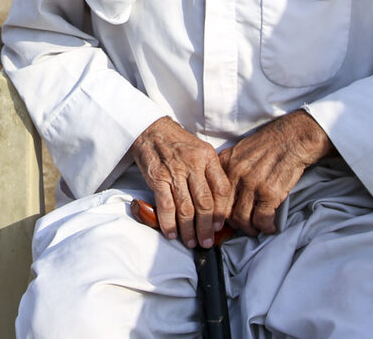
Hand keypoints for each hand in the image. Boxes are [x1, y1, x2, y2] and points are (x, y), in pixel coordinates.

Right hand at [128, 117, 232, 248]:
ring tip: (191, 242)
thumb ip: (211, 172)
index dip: (222, 212)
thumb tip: (219, 202)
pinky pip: (166, 205)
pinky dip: (169, 223)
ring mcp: (174, 172)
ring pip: (186, 208)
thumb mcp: (201, 149)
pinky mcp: (157, 178)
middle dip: (206, 228)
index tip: (219, 226)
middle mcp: (193, 165)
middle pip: (205, 203)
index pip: (221, 189)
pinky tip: (171, 233)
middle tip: (207, 242)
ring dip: (189, 230)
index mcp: (207, 157)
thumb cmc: (177, 142)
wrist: (151, 129)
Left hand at [217, 110, 332, 235]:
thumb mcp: (240, 151)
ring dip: (249, 229)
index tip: (222, 219)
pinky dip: (266, 227)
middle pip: (224, 209)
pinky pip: (262, 218)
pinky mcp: (269, 192)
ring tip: (256, 229)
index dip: (217, 211)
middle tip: (241, 227)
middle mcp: (235, 174)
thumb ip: (230, 168)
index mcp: (225, 162)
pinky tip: (270, 227)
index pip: (213, 194)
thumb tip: (224, 192)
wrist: (293, 137)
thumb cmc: (269, 144)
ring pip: (242, 218)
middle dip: (232, 223)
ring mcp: (251, 184)